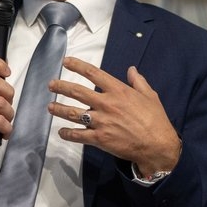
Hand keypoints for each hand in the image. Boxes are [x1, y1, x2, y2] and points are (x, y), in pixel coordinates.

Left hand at [48, 58, 182, 175]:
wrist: (157, 145)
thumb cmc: (155, 119)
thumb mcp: (150, 95)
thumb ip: (138, 81)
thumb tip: (131, 69)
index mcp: (118, 90)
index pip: (93, 73)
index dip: (77, 66)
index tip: (66, 62)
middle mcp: (106, 103)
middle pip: (77, 92)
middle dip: (61, 86)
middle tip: (51, 84)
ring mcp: (101, 121)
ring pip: (73, 113)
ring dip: (59, 109)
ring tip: (50, 107)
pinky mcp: (99, 139)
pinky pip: (78, 135)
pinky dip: (67, 133)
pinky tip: (61, 132)